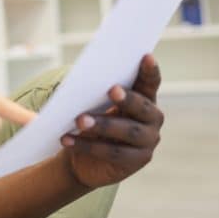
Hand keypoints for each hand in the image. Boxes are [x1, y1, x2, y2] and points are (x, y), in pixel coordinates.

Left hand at [59, 54, 163, 188]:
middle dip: (127, 98)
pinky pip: (111, 152)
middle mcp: (152, 119)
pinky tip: (66, 139)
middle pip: (142, 107)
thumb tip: (74, 84)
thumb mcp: (90, 103)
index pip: (150, 82)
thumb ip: (90, 92)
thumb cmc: (91, 120)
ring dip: (102, 124)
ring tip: (80, 120)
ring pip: (127, 131)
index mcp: (144, 98)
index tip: (145, 56)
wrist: (84, 157)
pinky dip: (87, 145)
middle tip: (111, 90)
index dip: (150, 70)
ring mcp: (147, 142)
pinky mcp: (136, 161)